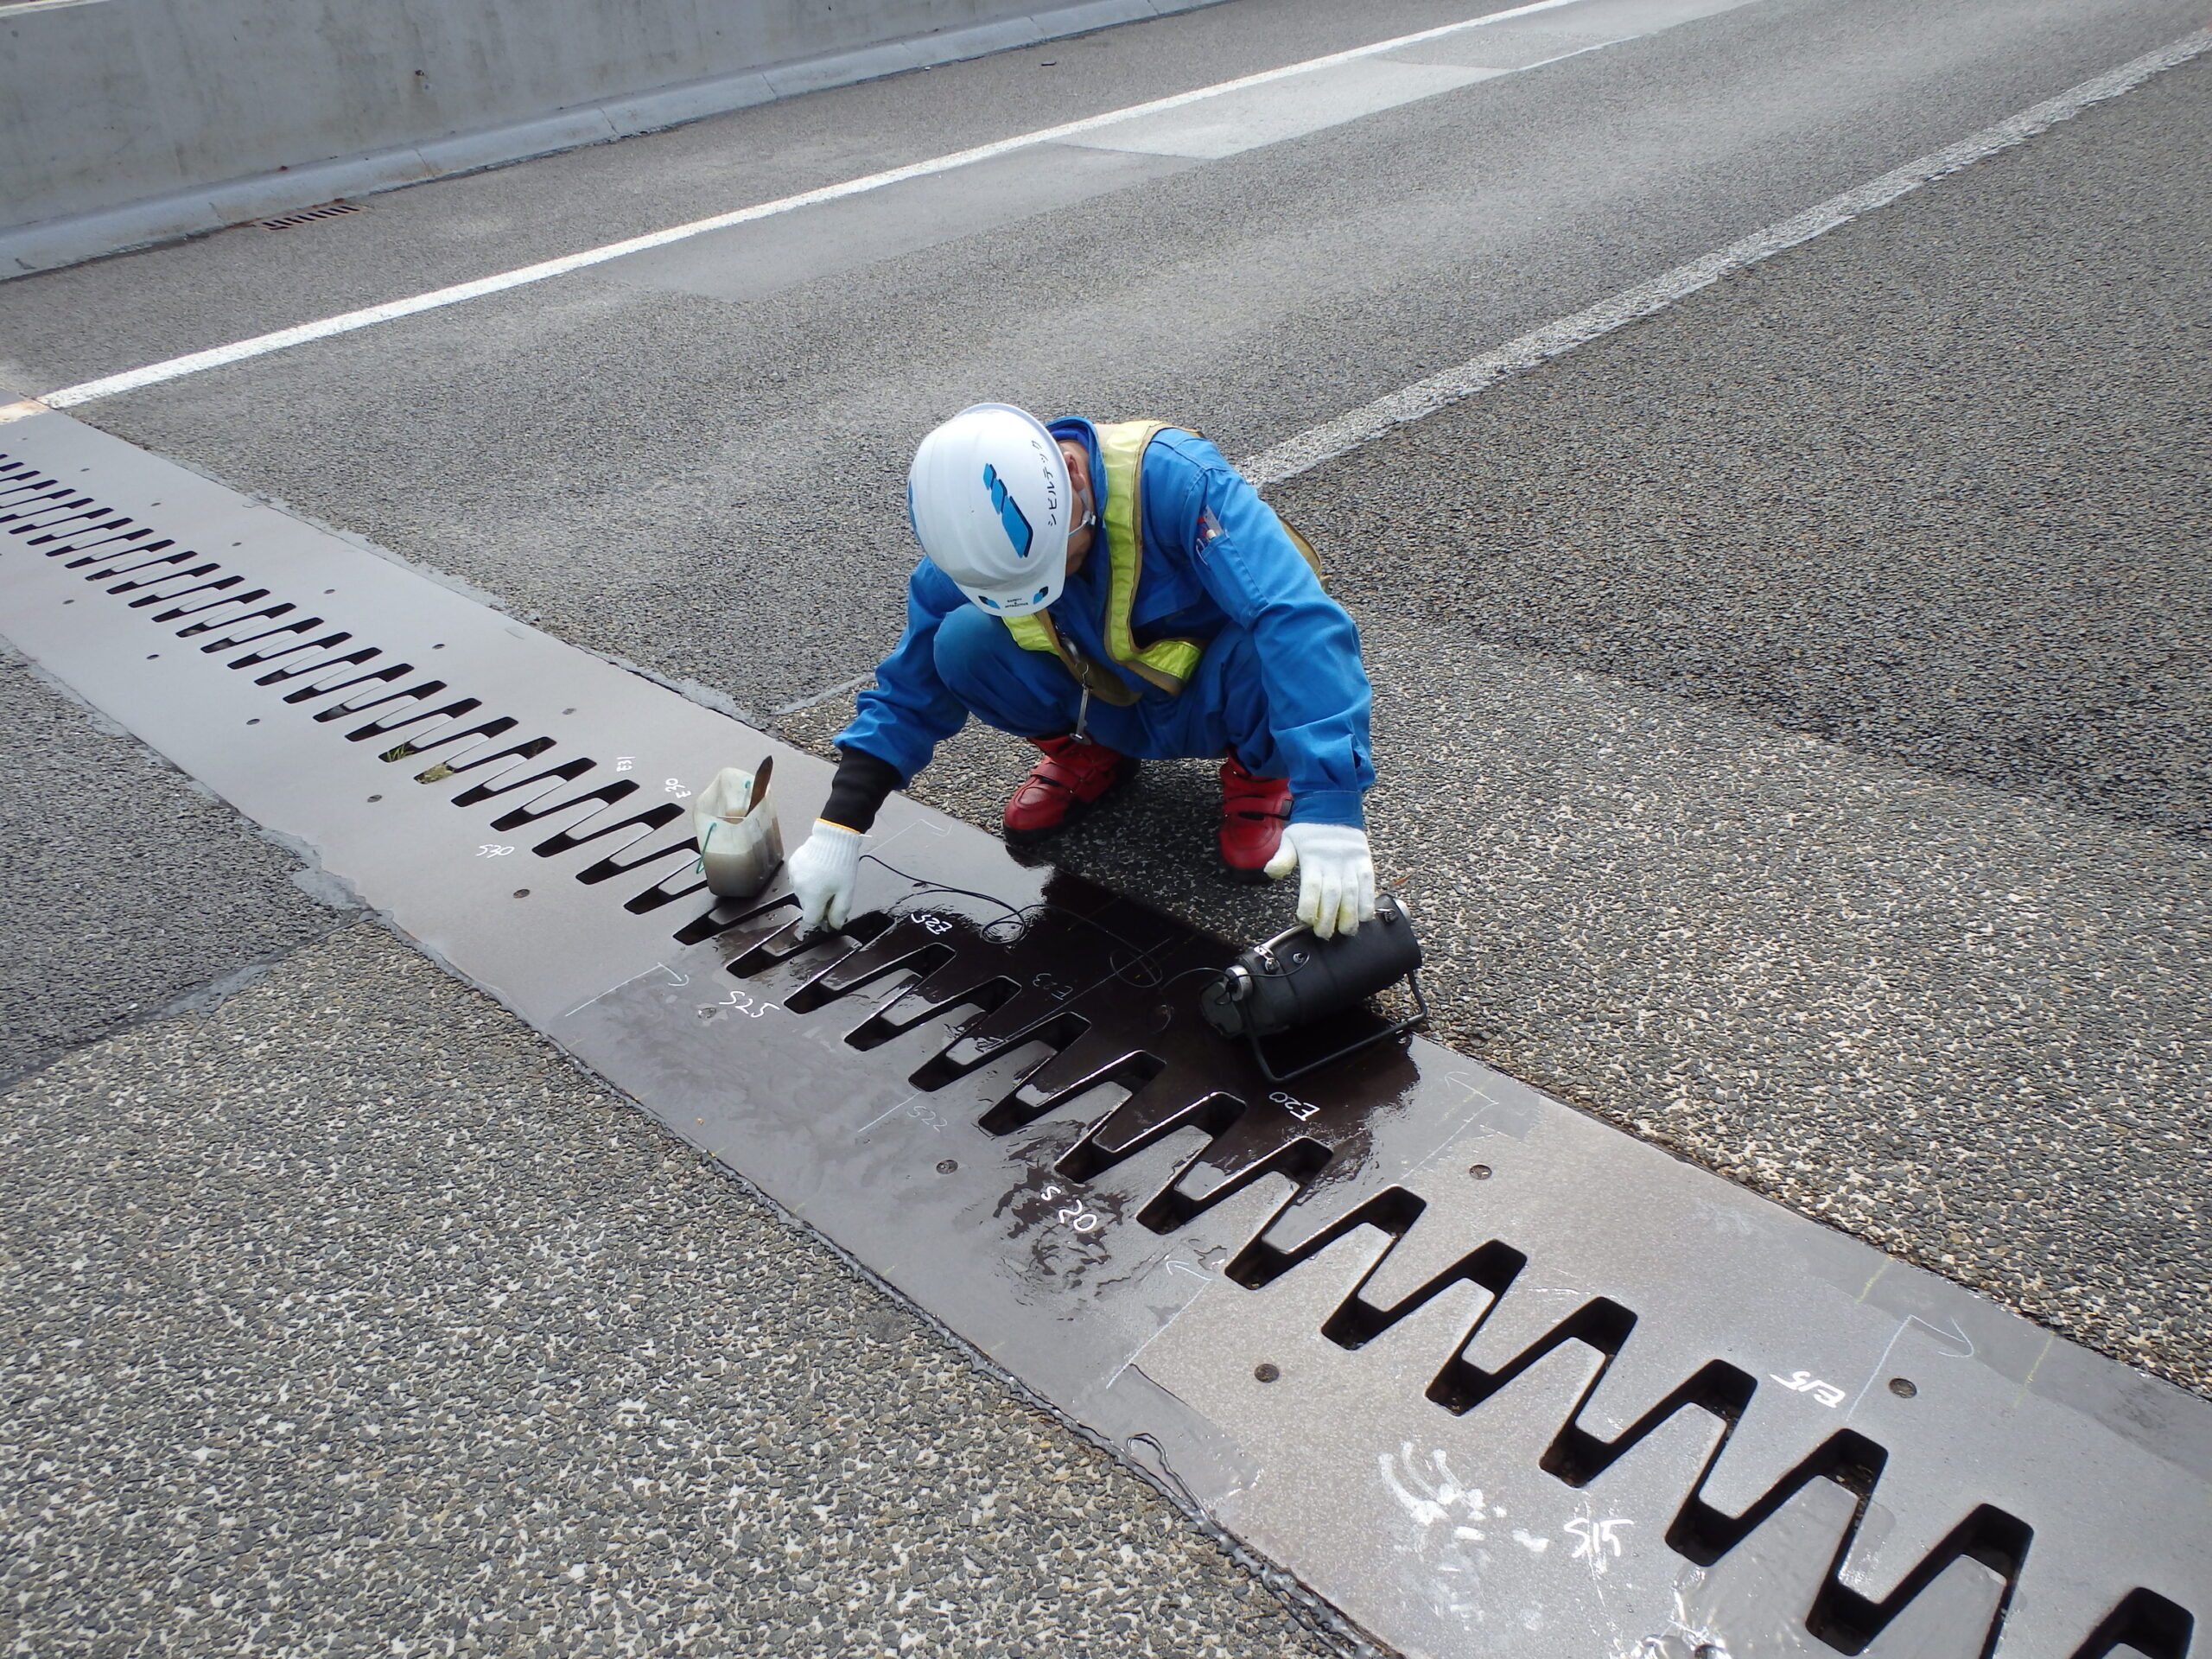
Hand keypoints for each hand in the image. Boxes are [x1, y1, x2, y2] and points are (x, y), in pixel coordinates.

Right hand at [786, 821, 861, 934]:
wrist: (834, 837)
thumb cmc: (842, 865)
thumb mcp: (847, 891)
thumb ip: (840, 911)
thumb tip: (834, 926)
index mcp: (812, 897)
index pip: (810, 919)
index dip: (821, 917)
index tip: (830, 908)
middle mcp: (798, 888)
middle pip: (806, 905)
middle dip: (817, 903)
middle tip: (831, 890)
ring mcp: (793, 875)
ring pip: (801, 892)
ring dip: (811, 890)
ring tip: (824, 877)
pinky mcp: (792, 864)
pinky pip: (797, 878)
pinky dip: (806, 878)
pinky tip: (816, 868)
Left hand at [1263, 822, 1375, 939]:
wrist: (1332, 805)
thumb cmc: (1308, 829)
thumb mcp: (1290, 838)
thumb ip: (1282, 857)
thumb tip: (1270, 871)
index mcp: (1312, 857)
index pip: (1311, 885)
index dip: (1309, 904)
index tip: (1305, 920)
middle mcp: (1332, 862)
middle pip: (1332, 894)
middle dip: (1329, 917)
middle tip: (1324, 934)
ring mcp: (1350, 862)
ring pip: (1352, 891)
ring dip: (1350, 914)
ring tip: (1347, 931)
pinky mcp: (1363, 861)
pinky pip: (1368, 883)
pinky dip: (1368, 900)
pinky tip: (1365, 917)